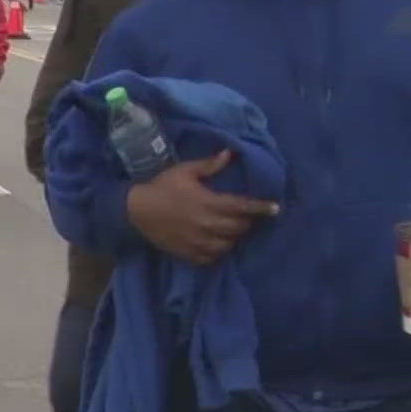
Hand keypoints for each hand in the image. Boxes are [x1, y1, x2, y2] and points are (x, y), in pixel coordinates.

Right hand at [125, 150, 279, 266]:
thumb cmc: (161, 187)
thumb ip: (209, 165)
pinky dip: (218, 251)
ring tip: (232, 230)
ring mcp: (199, 241)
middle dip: (247, 222)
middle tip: (247, 216)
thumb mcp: (184, 171)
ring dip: (234, 237)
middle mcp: (208, 224)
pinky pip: (212, 257)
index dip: (261, 208)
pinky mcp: (189, 253)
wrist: (134, 211)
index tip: (276, 208)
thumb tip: (229, 154)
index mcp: (209, 202)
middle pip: (239, 227)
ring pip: (228, 244)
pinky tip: (216, 244)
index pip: (243, 207)